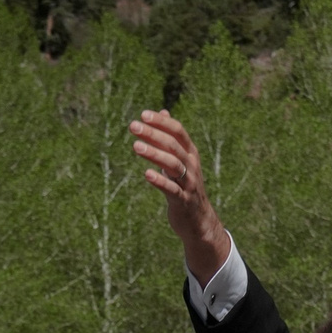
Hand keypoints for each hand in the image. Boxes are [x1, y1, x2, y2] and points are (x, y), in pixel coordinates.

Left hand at [128, 109, 231, 285]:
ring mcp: (188, 183)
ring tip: (135, 146)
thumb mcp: (180, 159)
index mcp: (191, 153)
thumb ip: (170, 137)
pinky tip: (147, 174)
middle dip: (153, 134)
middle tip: (133, 126)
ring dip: (153, 154)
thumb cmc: (185, 187)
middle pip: (173, 145)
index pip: (178, 131)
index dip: (161, 122)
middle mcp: (191, 165)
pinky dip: (159, 181)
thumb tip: (163, 111)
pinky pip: (171, 189)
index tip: (143, 115)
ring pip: (172, 164)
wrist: (198, 221)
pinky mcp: (182, 201)